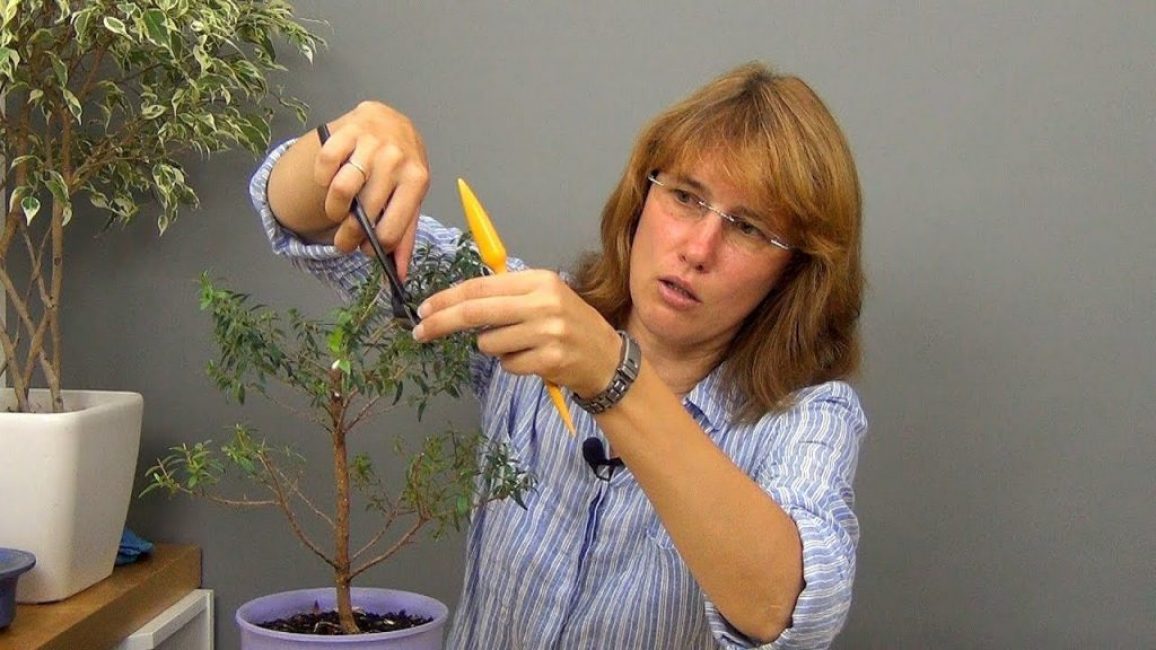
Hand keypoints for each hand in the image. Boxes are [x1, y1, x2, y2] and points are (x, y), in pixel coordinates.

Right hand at [314, 101, 428, 277]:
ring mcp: (371, 144)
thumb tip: (399, 274)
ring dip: (333, 209)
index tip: (364, 247)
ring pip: (341, 189)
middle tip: (344, 240)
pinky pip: (325, 163)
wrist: (391, 122)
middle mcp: (396, 160)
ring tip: (337, 211)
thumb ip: (404, 236)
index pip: (391, 230)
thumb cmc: (401, 167)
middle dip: (348, 235)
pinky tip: (330, 181)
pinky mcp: (347, 130)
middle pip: (364, 213)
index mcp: (417, 181)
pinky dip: (322, 178)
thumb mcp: (410, 198)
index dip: (372, 246)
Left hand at [413, 270, 620, 395]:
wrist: (606, 358)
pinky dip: (511, 365)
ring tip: (520, 345)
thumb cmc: (569, 325)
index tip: (425, 309)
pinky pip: (506, 365)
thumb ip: (506, 294)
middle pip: (475, 312)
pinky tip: (532, 360)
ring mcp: (547, 332)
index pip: (480, 287)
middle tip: (419, 331)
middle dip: (441, 322)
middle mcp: (543, 303)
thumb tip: (456, 299)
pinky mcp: (549, 360)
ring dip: (492, 348)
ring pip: (488, 343)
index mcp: (538, 280)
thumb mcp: (544, 297)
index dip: (447, 298)